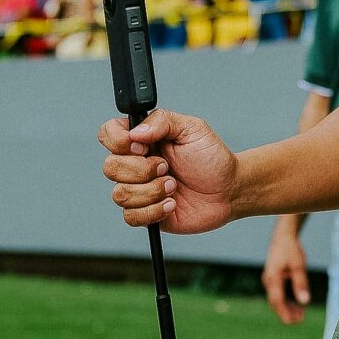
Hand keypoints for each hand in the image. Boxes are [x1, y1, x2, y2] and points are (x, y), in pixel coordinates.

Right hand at [98, 107, 240, 234]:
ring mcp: (139, 190)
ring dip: (150, 191)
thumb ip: (162, 121)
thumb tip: (135, 133)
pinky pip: (131, 217)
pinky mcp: (146, 213)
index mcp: (142, 140)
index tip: (143, 146)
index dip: (119, 141)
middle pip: (110, 167)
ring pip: (120, 195)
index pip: (108, 134)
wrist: (229, 189)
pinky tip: (172, 204)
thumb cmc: (211, 157)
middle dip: (142, 170)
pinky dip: (153, 211)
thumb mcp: (192, 128)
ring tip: (173, 186)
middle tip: (166, 167)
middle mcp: (135, 164)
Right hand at [262, 222, 311, 324]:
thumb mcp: (299, 265)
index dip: (284, 313)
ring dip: (287, 308)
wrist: (283, 236)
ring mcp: (269, 280)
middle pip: (275, 302)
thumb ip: (301, 284)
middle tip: (301, 320)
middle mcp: (268, 280)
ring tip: (301, 315)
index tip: (293, 322)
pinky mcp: (272, 279)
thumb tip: (305, 302)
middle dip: (287, 312)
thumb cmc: (291, 249)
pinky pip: (277, 294)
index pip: (277, 300)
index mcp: (273, 277)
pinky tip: (296, 305)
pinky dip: (286, 301)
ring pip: (276, 299)